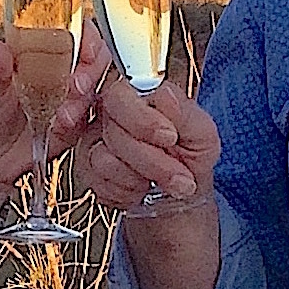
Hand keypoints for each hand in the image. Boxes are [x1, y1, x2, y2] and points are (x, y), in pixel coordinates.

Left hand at [0, 22, 115, 223]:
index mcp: (34, 56)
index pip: (69, 33)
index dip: (83, 34)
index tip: (83, 42)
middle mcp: (55, 76)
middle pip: (90, 61)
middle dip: (91, 68)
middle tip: (78, 81)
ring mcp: (63, 103)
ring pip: (91, 92)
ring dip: (84, 98)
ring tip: (65, 111)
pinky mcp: (67, 130)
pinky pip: (83, 124)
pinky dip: (75, 124)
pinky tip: (61, 126)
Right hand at [77, 74, 220, 213]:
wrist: (179, 195)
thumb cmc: (190, 158)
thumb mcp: (202, 134)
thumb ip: (185, 113)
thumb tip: (164, 93)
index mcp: (138, 93)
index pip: (120, 92)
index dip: (142, 119)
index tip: (170, 138)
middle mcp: (109, 111)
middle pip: (113, 127)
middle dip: (151, 158)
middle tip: (180, 175)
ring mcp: (93, 139)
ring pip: (104, 159)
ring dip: (142, 177)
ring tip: (167, 183)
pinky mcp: (86, 168)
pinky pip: (98, 182)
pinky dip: (127, 191)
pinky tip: (142, 188)